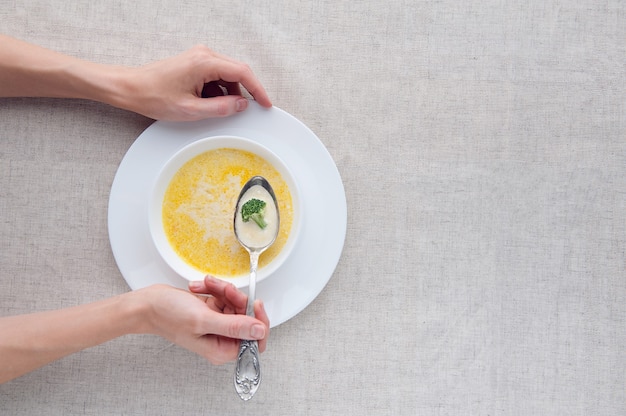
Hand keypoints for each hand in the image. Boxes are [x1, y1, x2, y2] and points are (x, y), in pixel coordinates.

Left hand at [120, 45, 272, 120]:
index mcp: (205, 62)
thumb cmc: (153, 96)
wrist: (130, 88)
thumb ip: (221, 108)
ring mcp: (199, 57)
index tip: (266, 103)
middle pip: (237, 72)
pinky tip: (205, 103)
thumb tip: (242, 106)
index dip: (258, 90)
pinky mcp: (194, 63)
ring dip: (227, 94)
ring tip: (213, 109)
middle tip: (244, 112)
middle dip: (243, 93)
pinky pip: (216, 76)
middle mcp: (204, 55)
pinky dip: (217, 91)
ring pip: (226, 76)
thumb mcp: (191, 109)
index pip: (242, 73)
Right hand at [138, 276, 269, 364]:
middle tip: (223, 290)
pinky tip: (199, 288)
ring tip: (206, 286)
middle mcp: (221, 338)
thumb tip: (259, 331)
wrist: (148, 303)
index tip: (254, 303)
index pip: (255, 340)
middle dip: (235, 298)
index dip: (259, 321)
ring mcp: (217, 324)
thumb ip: (233, 326)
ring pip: (235, 303)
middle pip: (246, 316)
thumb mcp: (203, 320)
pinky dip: (214, 288)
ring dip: (222, 290)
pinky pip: (224, 296)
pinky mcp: (212, 311)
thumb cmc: (167, 316)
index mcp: (222, 349)